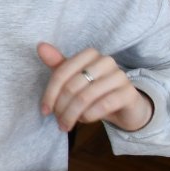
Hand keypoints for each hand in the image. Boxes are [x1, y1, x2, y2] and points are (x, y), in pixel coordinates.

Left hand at [38, 42, 152, 132]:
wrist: (124, 106)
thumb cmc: (94, 90)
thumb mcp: (74, 78)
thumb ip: (58, 64)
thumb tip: (40, 46)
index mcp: (90, 54)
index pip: (62, 73)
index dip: (50, 94)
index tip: (44, 111)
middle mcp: (106, 61)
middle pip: (72, 86)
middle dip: (61, 107)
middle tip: (58, 121)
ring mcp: (120, 76)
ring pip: (85, 97)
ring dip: (72, 115)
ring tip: (67, 124)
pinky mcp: (129, 93)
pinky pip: (103, 105)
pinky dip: (89, 116)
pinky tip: (84, 120)